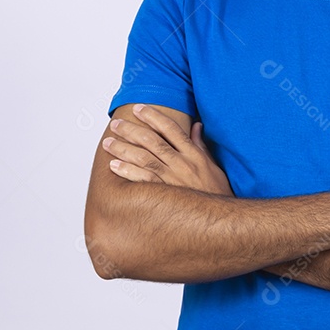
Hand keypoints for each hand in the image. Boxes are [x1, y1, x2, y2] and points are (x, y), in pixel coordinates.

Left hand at [103, 104, 232, 195]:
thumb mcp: (213, 166)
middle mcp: (182, 164)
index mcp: (193, 155)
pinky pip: (143, 181)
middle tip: (116, 125)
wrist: (221, 221)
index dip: (153, 116)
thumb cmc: (217, 194)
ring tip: (108, 143)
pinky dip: (128, 172)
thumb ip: (201, 146)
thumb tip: (196, 126)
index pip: (171, 129)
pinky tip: (114, 166)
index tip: (139, 108)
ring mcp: (173, 179)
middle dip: (131, 130)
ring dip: (123, 149)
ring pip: (144, 158)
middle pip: (152, 141)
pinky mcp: (165, 196)